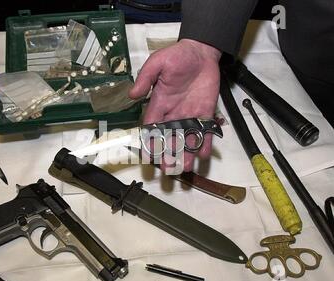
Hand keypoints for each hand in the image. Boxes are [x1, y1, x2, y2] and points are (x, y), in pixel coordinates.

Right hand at [129, 39, 221, 171]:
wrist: (201, 52)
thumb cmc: (177, 56)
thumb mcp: (157, 63)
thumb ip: (146, 78)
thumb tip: (133, 95)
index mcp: (159, 104)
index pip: (152, 127)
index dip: (150, 142)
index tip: (148, 156)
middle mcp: (173, 114)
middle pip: (169, 138)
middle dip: (168, 154)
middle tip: (167, 169)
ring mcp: (190, 115)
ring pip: (186, 139)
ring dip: (185, 154)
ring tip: (185, 167)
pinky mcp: (206, 113)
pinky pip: (205, 131)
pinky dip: (204, 143)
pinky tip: (203, 155)